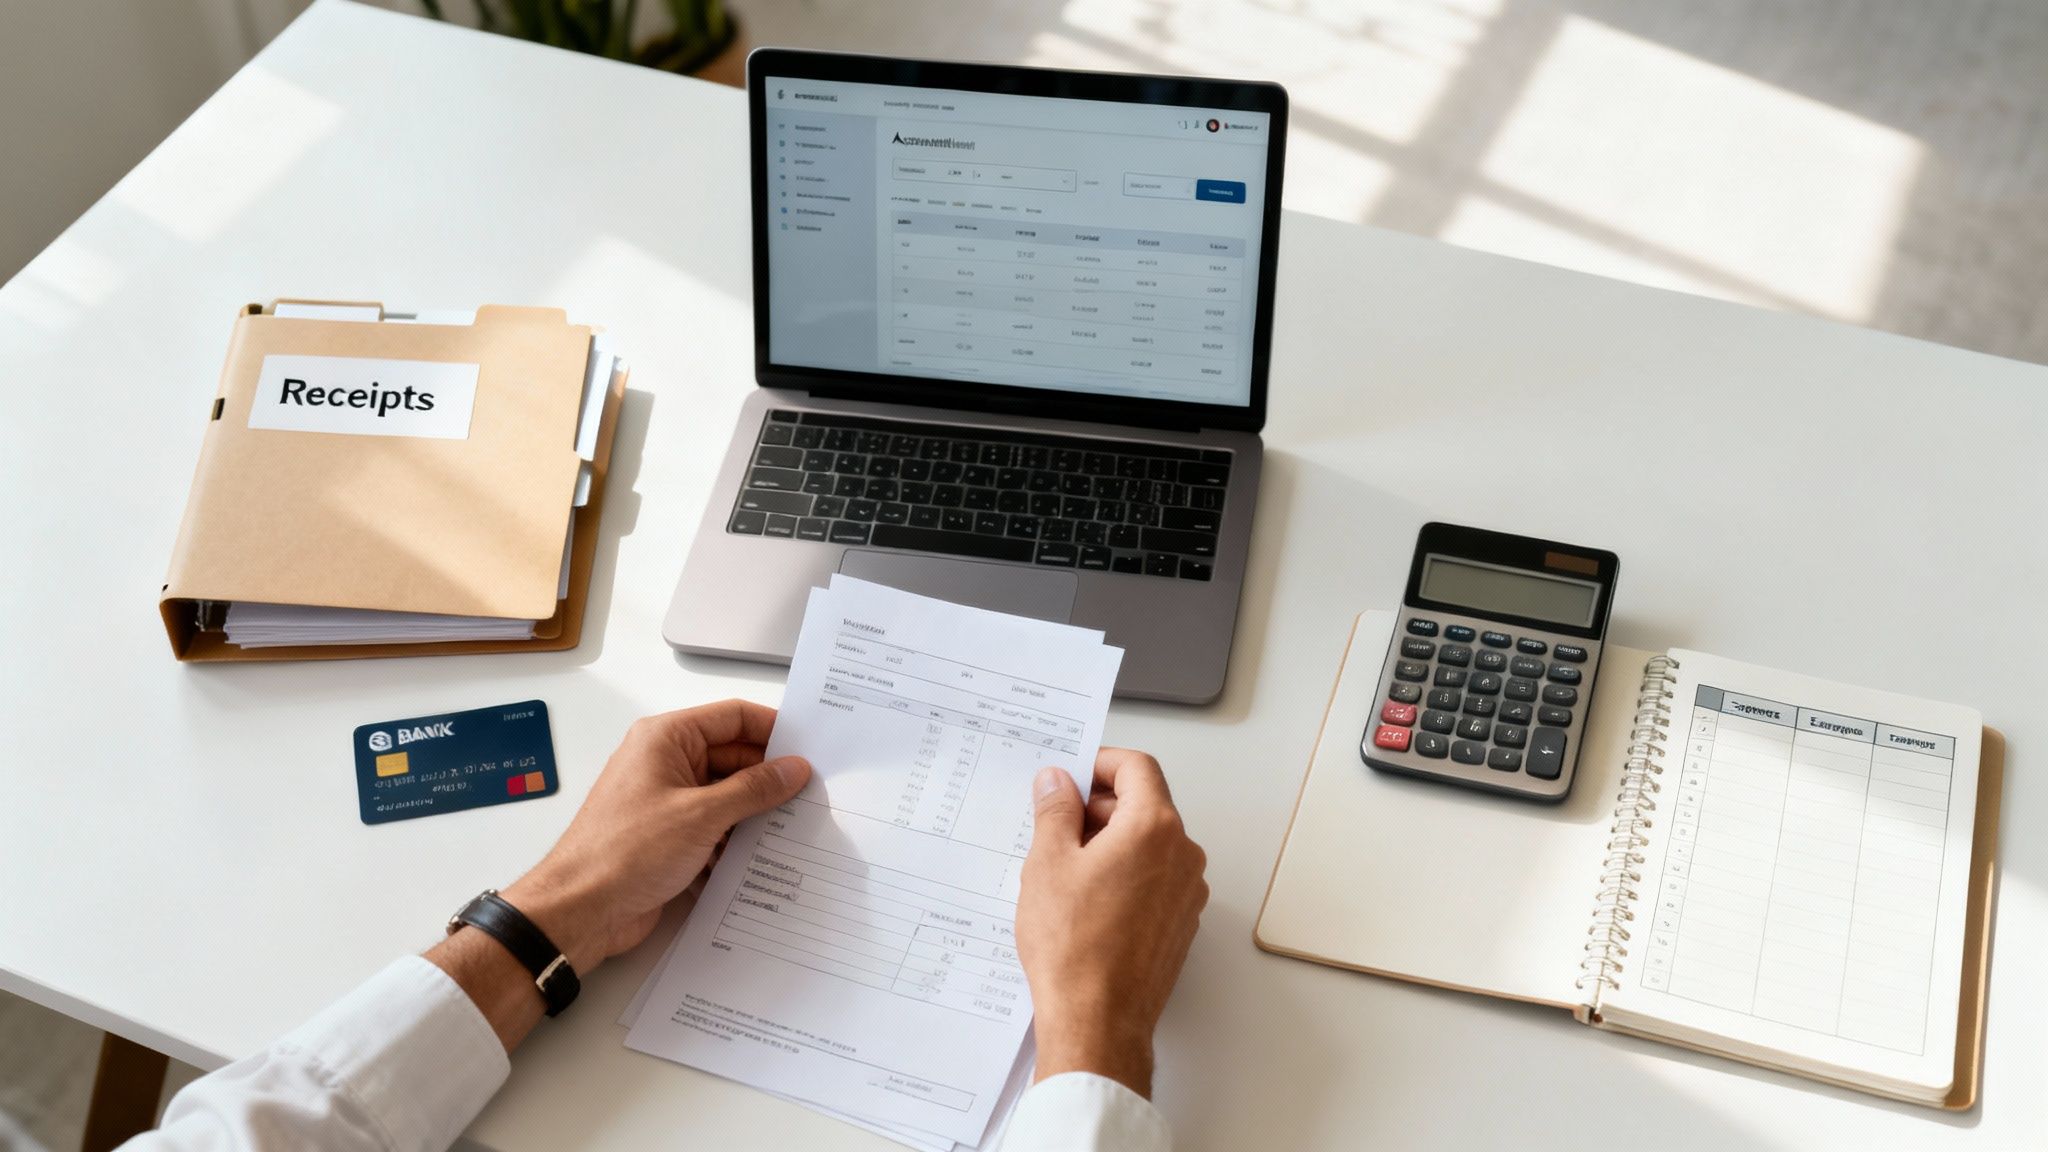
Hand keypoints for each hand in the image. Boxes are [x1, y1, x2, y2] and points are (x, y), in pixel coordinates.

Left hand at [499, 700, 809, 975]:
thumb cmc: (624, 852)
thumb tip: (793, 769)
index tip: (810, 748)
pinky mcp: (670, 837)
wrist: (581, 910)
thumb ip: (753, 789)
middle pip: (733, 757)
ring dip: (755, 813)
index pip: (732, 717)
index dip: (773, 730)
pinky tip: (764, 857)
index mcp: (666, 739)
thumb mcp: (701, 815)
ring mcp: (668, 801)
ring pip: (727, 796)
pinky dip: (737, 840)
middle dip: (769, 778)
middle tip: (812, 795)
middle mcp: (665, 763)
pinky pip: (715, 827)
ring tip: (796, 828)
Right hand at [1015, 749, 1207, 1097]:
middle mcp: (1182, 856)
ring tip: (1064, 867)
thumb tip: (1057, 783)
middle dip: (1099, 806)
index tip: (1072, 774)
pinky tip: (1085, 899)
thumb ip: (1055, 811)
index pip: (1137, 768)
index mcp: (1154, 828)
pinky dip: (1124, 874)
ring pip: (1149, 845)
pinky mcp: (1179, 924)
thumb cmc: (1075, 949)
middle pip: (1145, 805)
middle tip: (1055, 820)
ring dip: (1110, 842)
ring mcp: (1186, 893)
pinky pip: (1154, 880)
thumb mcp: (1048, 864)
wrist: (1097, 1021)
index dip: (1101, 763)